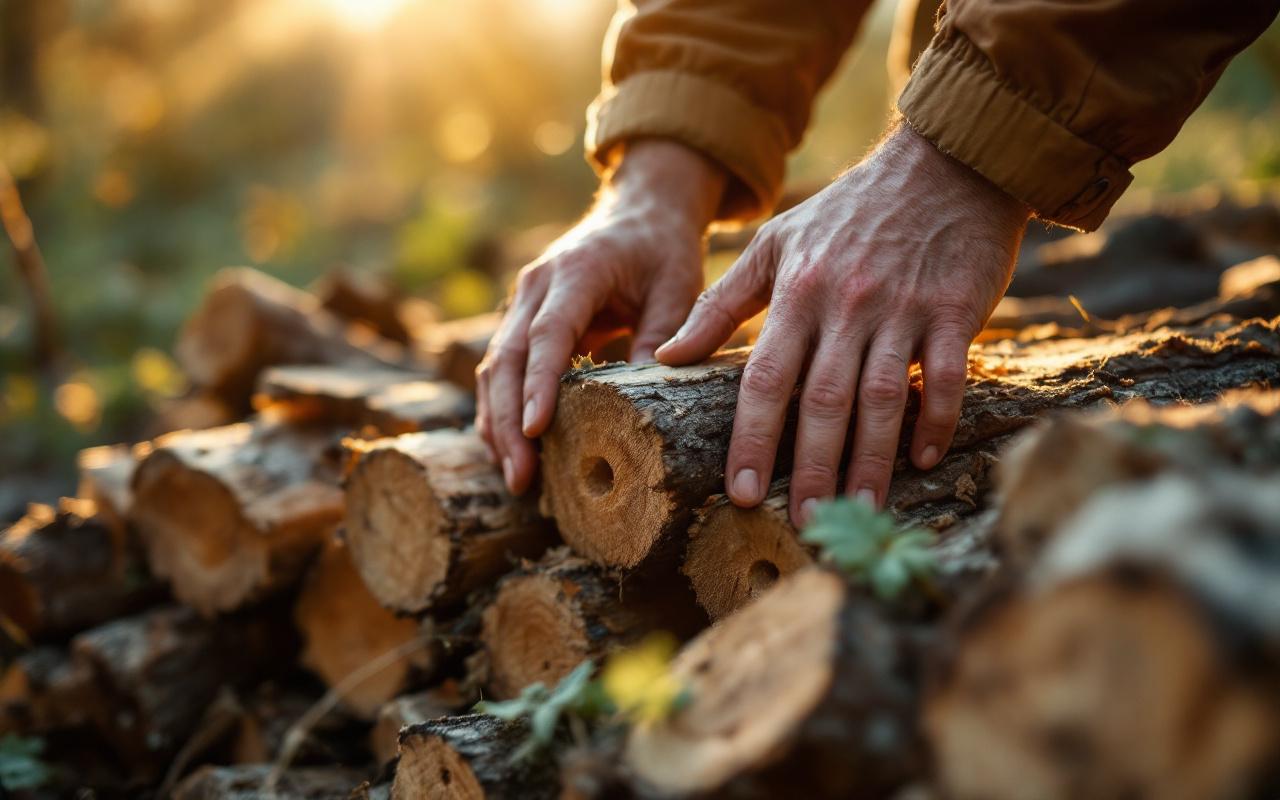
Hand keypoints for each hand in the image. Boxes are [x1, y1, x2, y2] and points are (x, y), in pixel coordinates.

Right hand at [477, 139, 726, 493]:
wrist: (641, 209)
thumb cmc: (664, 249)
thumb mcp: (678, 288)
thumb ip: (661, 336)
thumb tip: (644, 404)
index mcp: (576, 272)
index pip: (547, 335)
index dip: (538, 384)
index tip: (536, 430)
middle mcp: (536, 285)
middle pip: (506, 359)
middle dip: (508, 422)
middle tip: (521, 477)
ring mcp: (522, 302)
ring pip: (493, 368)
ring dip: (498, 424)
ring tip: (516, 479)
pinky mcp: (522, 320)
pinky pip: (501, 369)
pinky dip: (502, 410)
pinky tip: (511, 451)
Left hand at [657, 123, 1029, 522]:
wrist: (945, 162)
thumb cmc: (849, 210)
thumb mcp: (776, 243)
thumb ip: (720, 302)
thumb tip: (665, 356)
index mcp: (797, 292)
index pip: (765, 379)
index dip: (753, 439)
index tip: (742, 493)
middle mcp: (846, 305)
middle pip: (822, 401)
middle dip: (811, 467)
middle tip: (803, 523)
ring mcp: (903, 309)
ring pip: (883, 399)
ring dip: (870, 461)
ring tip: (859, 511)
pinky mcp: (956, 309)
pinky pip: (948, 376)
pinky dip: (937, 420)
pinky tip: (922, 459)